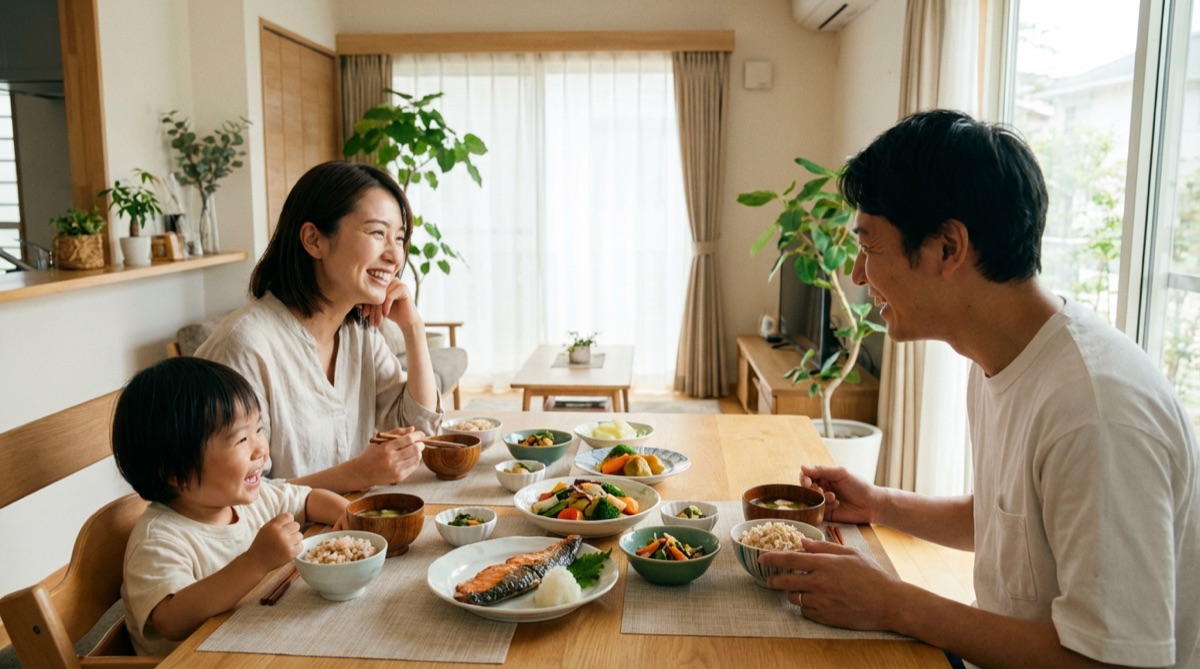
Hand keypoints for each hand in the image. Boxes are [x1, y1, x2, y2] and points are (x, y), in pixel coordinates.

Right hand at [246, 513, 302, 572]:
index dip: (288, 522)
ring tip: (286, 543)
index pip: (289, 516)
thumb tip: (291, 517)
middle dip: (292, 530)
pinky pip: (301, 545)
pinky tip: (288, 549)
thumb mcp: (265, 528)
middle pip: (296, 525)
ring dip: (295, 539)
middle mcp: (280, 534)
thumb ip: (277, 521)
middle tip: (285, 536)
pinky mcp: (291, 553)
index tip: (284, 527)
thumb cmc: (261, 544)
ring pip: (300, 535)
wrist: (257, 561)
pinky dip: (296, 547)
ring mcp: (286, 544)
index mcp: (273, 527)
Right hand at [357, 426, 424, 485]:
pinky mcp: (398, 477)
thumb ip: (396, 432)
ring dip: (419, 452)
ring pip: (416, 458)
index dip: (418, 435)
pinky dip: (415, 461)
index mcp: (386, 447)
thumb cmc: (371, 454)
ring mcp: (396, 469)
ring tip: (415, 450)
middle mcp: (391, 459)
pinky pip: (414, 467)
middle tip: (420, 442)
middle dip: (421, 444)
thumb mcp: (379, 440)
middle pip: (415, 449)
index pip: (408, 439)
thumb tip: (412, 429)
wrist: (362, 473)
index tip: (421, 434)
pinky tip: (411, 458)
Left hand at [360, 278, 420, 329]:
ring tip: (377, 320)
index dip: (366, 302)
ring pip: (382, 295)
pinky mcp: (403, 288)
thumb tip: (356, 302)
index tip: (364, 315)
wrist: (406, 320)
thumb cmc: (391, 313)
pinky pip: (390, 296)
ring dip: (378, 310)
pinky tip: (386, 315)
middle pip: (376, 292)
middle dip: (371, 308)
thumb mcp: (376, 307)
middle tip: (369, 319)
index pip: (370, 290)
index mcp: (382, 281)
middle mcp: (389, 279)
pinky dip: (386, 306)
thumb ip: (368, 302)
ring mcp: (397, 282)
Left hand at [761, 538, 904, 630]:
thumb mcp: (850, 554)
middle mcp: (820, 583)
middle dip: (773, 580)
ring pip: (794, 598)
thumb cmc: (871, 575)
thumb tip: (803, 542)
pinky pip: (806, 612)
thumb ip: (824, 547)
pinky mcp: (826, 617)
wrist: (888, 603)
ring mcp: (822, 602)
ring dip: (793, 593)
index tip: (760, 557)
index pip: (790, 559)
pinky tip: (816, 601)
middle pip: (785, 582)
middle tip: (770, 580)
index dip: (772, 558)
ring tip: (801, 590)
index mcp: (825, 564)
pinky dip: (806, 606)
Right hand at [800, 464, 882, 524]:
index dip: (804, 479)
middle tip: (820, 491)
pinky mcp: (827, 513)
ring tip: (834, 497)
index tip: (807, 483)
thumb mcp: (841, 473)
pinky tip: (837, 504)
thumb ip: (822, 470)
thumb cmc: (859, 486)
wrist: (872, 504)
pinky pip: (818, 511)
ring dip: (821, 498)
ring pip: (811, 501)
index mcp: (826, 476)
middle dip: (812, 490)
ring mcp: (824, 501)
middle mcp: (823, 488)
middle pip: (806, 489)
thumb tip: (802, 467)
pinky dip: (825, 507)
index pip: (807, 476)